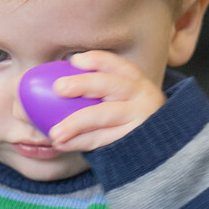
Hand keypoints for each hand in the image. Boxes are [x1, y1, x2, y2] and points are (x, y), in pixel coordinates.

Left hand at [47, 51, 166, 151]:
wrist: (158, 148)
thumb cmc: (124, 116)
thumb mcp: (119, 97)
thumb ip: (91, 89)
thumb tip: (49, 83)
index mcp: (134, 80)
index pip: (115, 64)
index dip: (96, 60)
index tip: (74, 60)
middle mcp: (141, 95)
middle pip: (111, 84)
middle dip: (83, 84)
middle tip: (59, 88)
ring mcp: (142, 119)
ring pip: (105, 116)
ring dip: (75, 123)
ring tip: (53, 132)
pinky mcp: (137, 142)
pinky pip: (104, 140)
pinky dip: (80, 142)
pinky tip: (62, 144)